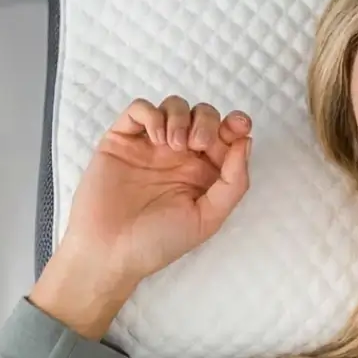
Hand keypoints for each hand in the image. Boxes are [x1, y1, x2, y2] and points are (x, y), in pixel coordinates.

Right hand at [58, 95, 253, 286]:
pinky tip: (155, 139)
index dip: (236, 124)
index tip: (238, 127)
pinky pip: (139, 109)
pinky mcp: (122, 141)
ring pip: (174, 106)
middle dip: (207, 121)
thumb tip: (246, 141)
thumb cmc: (159, 241)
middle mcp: (180, 155)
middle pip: (203, 115)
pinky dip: (152, 114)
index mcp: (204, 172)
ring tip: (174, 145)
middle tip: (197, 145)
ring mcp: (150, 146)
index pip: (226, 135)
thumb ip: (234, 181)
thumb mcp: (209, 217)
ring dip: (181, 117)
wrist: (110, 252)